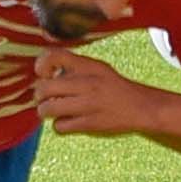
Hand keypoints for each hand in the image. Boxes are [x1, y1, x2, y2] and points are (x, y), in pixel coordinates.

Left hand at [32, 50, 160, 138]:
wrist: (141, 107)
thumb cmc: (115, 87)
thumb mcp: (98, 68)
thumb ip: (74, 67)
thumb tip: (46, 73)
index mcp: (88, 66)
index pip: (53, 56)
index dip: (41, 65)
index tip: (44, 73)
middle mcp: (86, 83)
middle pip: (44, 87)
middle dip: (39, 94)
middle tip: (45, 97)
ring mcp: (87, 104)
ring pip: (48, 109)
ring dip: (45, 111)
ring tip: (52, 110)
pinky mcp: (89, 124)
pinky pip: (60, 126)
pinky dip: (60, 125)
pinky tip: (68, 121)